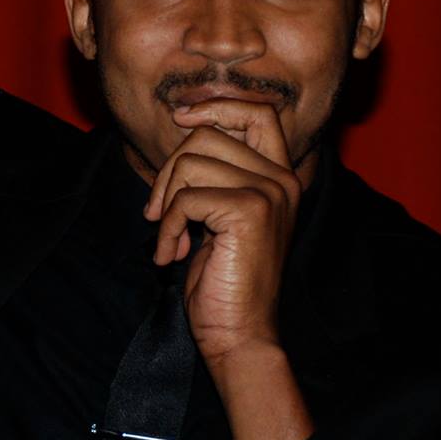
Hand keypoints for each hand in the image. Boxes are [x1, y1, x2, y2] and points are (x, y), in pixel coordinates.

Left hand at [142, 99, 304, 365]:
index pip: (258, 112)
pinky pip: (185, 198)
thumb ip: (215, 175)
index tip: (180, 118)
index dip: (216, 105)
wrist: (239, 333)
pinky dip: (166, 227)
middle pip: (208, 134)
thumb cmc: (223, 280)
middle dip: (169, 169)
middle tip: (159, 210)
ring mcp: (269, 193)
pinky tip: (172, 254)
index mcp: (279, 178)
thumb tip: (186, 127)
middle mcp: (281, 180)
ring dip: (165, 203)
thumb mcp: (220, 217)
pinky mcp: (249, 211)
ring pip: (191, 162)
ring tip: (169, 237)